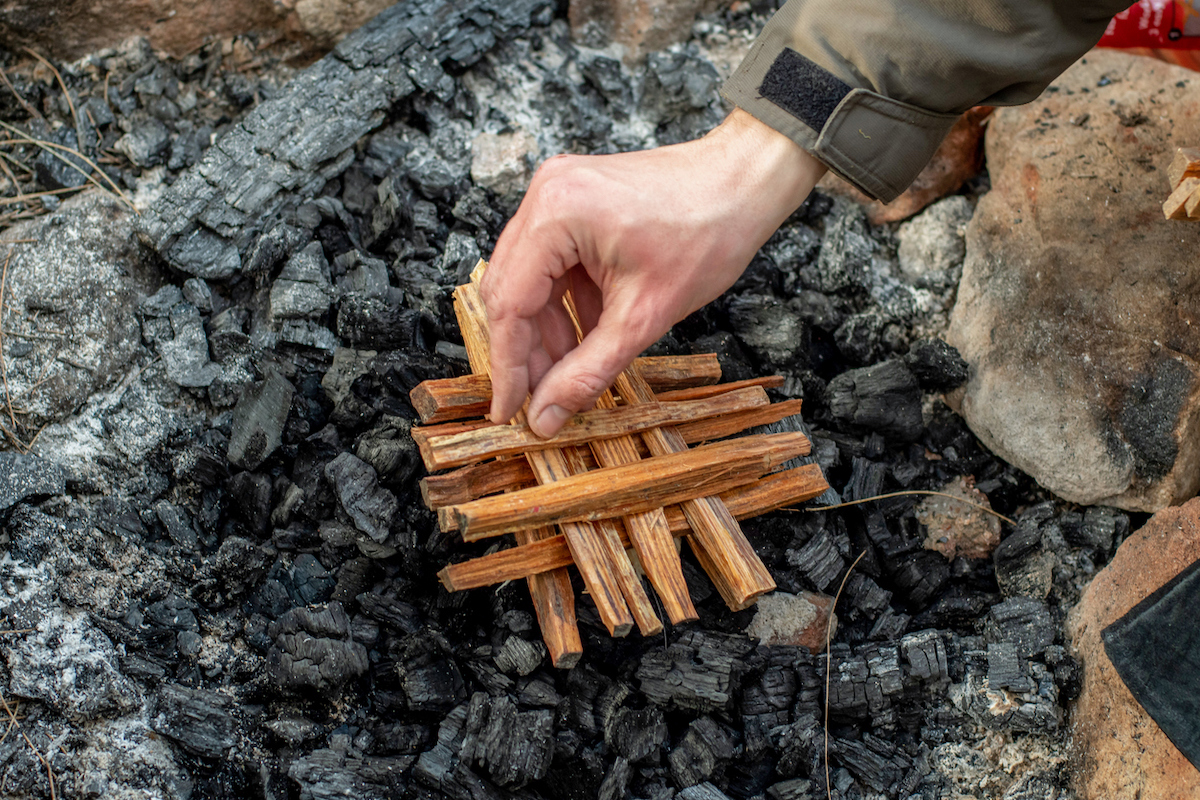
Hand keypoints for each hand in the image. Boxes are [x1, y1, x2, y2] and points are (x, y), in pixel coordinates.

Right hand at [480, 108, 826, 437]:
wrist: (745, 183)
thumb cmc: (708, 233)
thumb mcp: (644, 316)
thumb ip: (588, 371)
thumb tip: (545, 415)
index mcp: (555, 214)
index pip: (509, 304)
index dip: (508, 366)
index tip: (508, 411)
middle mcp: (545, 195)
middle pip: (511, 291)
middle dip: (526, 350)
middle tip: (539, 400)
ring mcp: (557, 194)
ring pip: (530, 280)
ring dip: (547, 330)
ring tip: (566, 375)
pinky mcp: (575, 201)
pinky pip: (553, 263)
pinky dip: (566, 304)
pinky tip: (586, 337)